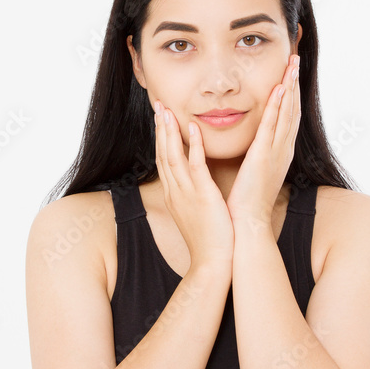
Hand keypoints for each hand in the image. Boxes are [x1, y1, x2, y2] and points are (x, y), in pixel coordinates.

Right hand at [154, 100, 234, 269]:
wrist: (212, 263)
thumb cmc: (209, 240)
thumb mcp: (195, 214)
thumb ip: (193, 196)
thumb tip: (196, 186)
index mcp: (174, 195)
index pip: (163, 161)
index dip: (161, 139)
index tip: (160, 120)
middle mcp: (175, 191)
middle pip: (163, 154)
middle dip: (160, 129)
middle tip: (157, 105)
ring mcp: (186, 193)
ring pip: (173, 156)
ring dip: (170, 132)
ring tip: (167, 110)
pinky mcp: (202, 196)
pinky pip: (195, 166)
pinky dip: (192, 146)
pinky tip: (192, 129)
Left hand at [226, 53, 301, 226]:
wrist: (247, 225)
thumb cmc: (247, 202)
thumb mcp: (254, 172)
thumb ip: (256, 154)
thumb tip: (253, 142)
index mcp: (279, 153)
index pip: (287, 116)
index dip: (290, 92)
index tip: (290, 71)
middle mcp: (282, 150)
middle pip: (292, 109)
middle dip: (294, 83)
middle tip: (295, 58)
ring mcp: (275, 153)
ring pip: (286, 113)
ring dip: (289, 87)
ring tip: (292, 64)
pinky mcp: (263, 158)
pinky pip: (272, 127)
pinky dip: (278, 107)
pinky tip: (280, 89)